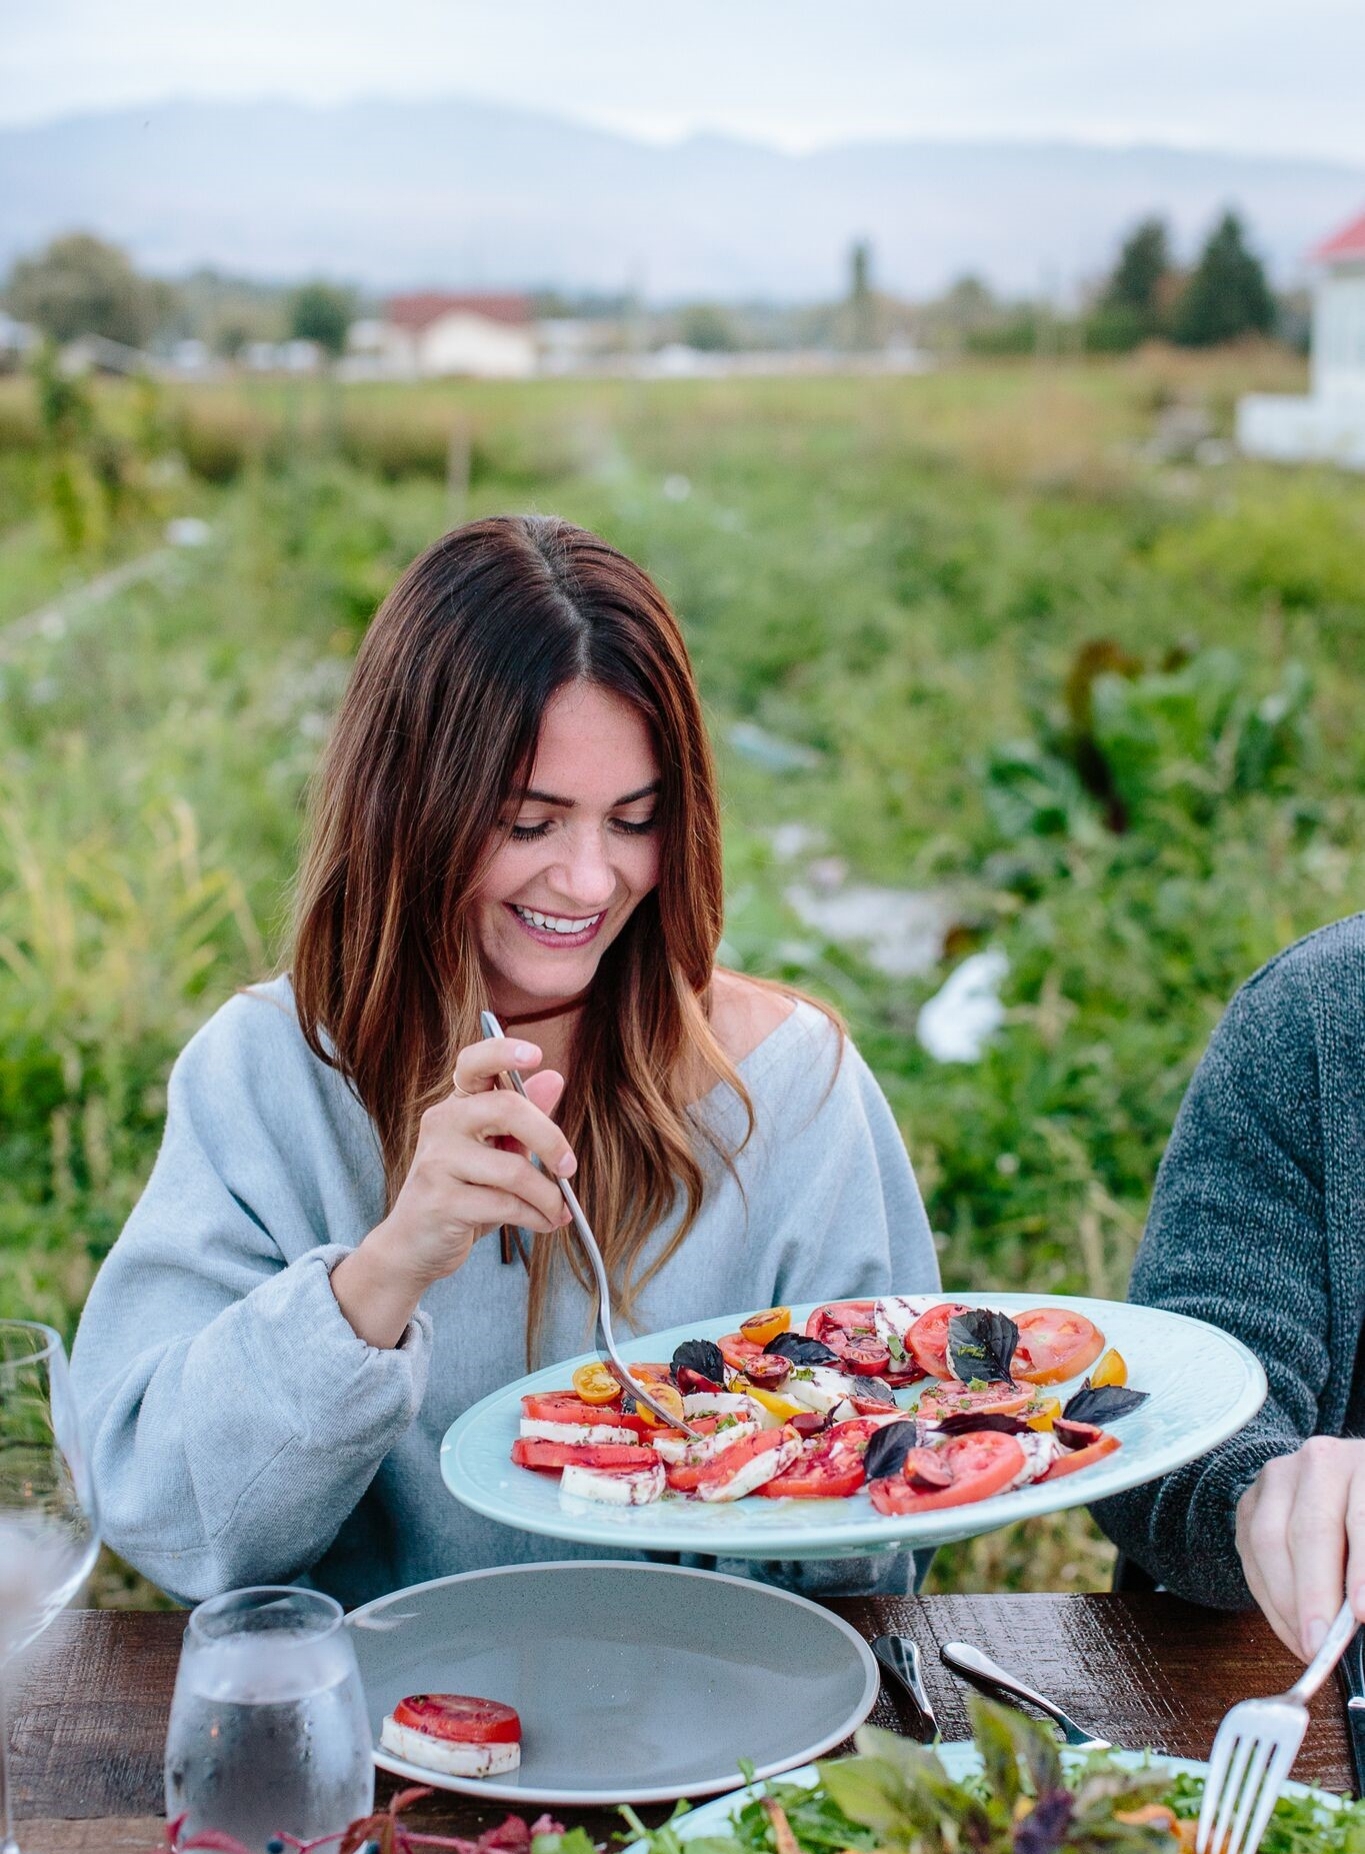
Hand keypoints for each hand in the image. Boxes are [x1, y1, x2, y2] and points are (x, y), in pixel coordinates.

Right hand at [331, 1036, 574, 1346]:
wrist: (413, 1246)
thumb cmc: (462, 1195)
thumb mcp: (497, 1154)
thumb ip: (525, 1118)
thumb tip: (554, 1077)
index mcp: (457, 1106)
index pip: (474, 1064)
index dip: (503, 1051)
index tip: (535, 1054)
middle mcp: (441, 1125)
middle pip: (505, 1108)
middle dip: (550, 1139)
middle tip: (569, 1167)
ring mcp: (436, 1162)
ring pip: (512, 1169)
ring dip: (548, 1196)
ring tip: (558, 1210)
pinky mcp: (441, 1202)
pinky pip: (505, 1205)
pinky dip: (536, 1217)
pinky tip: (544, 1224)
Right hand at [1235, 1436, 1364, 1659]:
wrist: (1351, 1485)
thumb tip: (1362, 1610)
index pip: (1361, 1519)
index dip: (1360, 1569)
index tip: (1361, 1614)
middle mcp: (1318, 1461)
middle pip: (1308, 1530)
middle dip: (1314, 1595)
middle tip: (1323, 1643)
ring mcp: (1277, 1478)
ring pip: (1268, 1541)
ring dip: (1287, 1604)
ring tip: (1309, 1646)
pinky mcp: (1250, 1502)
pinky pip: (1251, 1557)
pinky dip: (1270, 1602)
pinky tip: (1292, 1631)